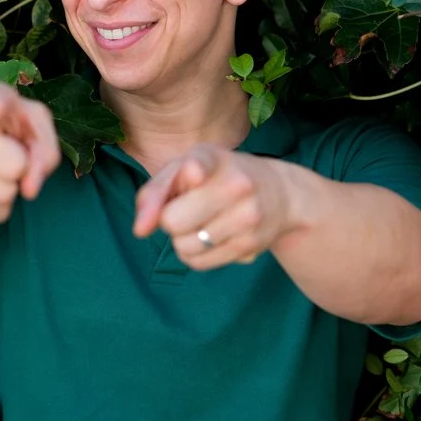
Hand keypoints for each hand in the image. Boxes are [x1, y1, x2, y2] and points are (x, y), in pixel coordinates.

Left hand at [132, 145, 295, 269]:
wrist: (280, 194)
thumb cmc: (218, 178)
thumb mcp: (185, 170)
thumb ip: (154, 194)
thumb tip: (140, 230)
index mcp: (214, 157)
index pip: (194, 168)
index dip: (186, 176)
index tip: (195, 175)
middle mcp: (236, 184)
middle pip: (173, 221)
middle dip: (170, 220)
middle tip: (186, 209)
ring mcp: (247, 216)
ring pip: (184, 247)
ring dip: (183, 240)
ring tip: (202, 223)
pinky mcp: (250, 245)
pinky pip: (199, 263)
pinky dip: (196, 254)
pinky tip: (212, 237)